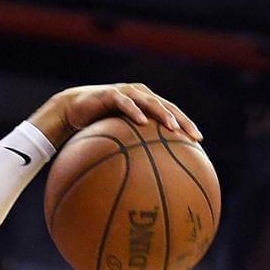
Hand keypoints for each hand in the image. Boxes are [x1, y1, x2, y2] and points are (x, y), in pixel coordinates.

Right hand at [30, 84, 201, 147]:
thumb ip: (130, 148)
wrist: (70, 109)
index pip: (172, 113)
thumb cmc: (94, 126)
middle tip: (193, 136)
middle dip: (182, 120)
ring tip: (172, 127)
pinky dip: (134, 111)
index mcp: (146, 103)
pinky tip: (142, 122)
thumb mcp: (115, 137)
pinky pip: (125, 103)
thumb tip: (142, 176)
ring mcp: (126, 92)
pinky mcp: (110, 94)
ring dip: (163, 114)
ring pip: (150, 102)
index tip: (198, 141)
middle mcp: (140, 95)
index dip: (186, 125)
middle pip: (167, 106)